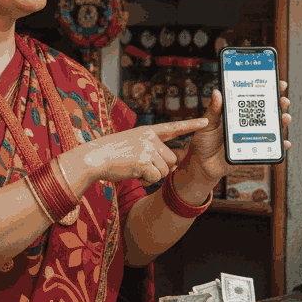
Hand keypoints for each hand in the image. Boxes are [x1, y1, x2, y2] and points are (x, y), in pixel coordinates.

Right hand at [72, 118, 209, 185]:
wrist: (94, 157)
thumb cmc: (113, 154)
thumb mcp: (134, 145)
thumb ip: (153, 150)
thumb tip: (174, 164)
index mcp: (148, 131)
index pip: (174, 127)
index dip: (191, 125)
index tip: (206, 122)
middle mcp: (149, 137)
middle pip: (171, 158)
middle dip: (161, 168)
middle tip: (142, 166)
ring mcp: (147, 149)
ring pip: (165, 170)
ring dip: (152, 175)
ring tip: (135, 168)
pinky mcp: (143, 162)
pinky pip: (155, 177)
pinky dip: (145, 180)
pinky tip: (133, 173)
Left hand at [185, 80, 291, 183]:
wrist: (202, 165)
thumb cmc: (204, 142)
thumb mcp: (207, 124)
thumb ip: (213, 110)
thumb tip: (217, 93)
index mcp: (237, 113)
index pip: (254, 98)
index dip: (267, 90)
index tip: (278, 83)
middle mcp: (247, 123)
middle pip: (267, 111)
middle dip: (279, 104)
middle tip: (284, 100)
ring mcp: (252, 137)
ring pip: (272, 127)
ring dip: (282, 122)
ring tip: (285, 117)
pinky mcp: (253, 151)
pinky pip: (270, 148)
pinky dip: (279, 146)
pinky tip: (285, 142)